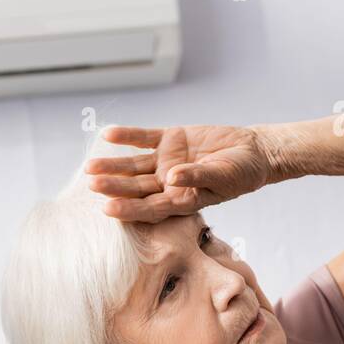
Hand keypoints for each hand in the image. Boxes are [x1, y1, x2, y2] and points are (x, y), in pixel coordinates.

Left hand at [85, 124, 275, 221]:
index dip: (128, 209)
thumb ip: (197, 177)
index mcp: (179, 200)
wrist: (252, 152)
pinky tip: (108, 134)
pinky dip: (127, 135)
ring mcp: (165, 161)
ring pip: (133, 165)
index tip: (107, 209)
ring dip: (112, 165)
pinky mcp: (169, 140)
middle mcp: (167, 184)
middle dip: (113, 187)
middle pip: (135, 187)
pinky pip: (144, 137)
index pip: (149, 208)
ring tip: (91, 166)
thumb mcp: (223, 177)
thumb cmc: (240, 173)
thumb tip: (172, 177)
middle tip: (91, 184)